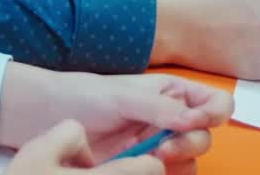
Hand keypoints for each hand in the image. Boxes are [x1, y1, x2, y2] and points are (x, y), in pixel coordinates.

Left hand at [0, 64, 228, 167]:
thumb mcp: (120, 96)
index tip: (196, 121)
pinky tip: (145, 170)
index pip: (213, 101)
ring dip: (180, 163)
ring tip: (152, 160)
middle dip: (192, 143)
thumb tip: (196, 120)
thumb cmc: (83, 96)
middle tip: (164, 148)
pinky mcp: (141, 168)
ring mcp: (156, 145)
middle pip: (206, 136)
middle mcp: (169, 119)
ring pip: (191, 162)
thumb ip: (158, 107)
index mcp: (169, 93)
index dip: (214, 113)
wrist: (45, 118)